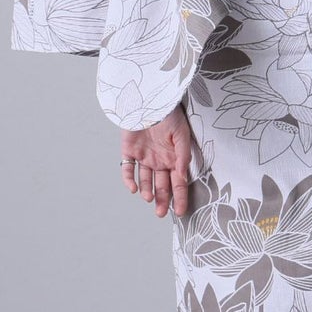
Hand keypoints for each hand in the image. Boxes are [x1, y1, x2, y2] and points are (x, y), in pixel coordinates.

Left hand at [120, 103, 192, 218]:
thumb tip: (182, 177)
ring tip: (148, 197)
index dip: (181, 198)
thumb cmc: (170, 114)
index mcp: (175, 158)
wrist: (149, 98)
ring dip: (147, 191)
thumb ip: (183, 157)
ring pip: (145, 180)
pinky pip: (128, 169)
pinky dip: (129, 180)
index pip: (179, 183)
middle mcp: (160, 160)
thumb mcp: (182, 135)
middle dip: (163, 201)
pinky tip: (133, 189)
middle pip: (162, 186)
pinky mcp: (129, 151)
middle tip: (161, 213)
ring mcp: (144, 157)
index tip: (181, 212)